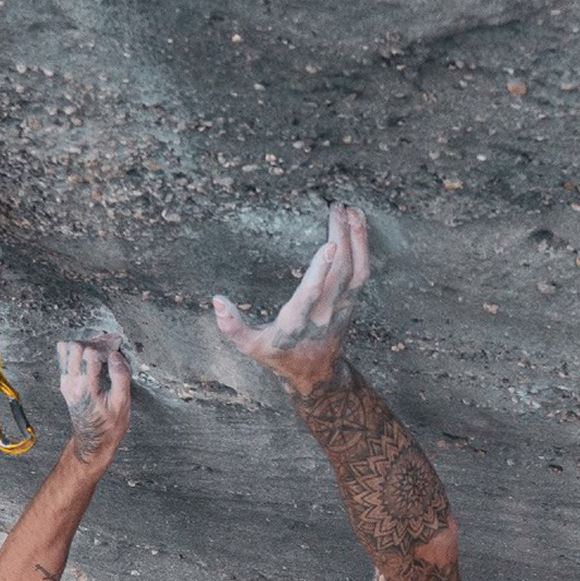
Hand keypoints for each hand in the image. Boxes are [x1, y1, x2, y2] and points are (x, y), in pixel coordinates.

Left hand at [57, 334, 130, 462]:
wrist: (93, 442)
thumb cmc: (109, 427)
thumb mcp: (122, 404)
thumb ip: (120, 377)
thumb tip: (116, 356)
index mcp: (85, 388)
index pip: (89, 353)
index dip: (105, 344)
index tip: (117, 344)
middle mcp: (71, 384)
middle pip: (74, 346)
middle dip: (94, 341)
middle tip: (110, 344)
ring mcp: (65, 383)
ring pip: (66, 349)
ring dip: (85, 344)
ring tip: (101, 349)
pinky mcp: (65, 383)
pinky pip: (65, 358)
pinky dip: (79, 351)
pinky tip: (93, 356)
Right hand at [212, 203, 371, 392]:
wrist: (316, 372)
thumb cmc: (279, 355)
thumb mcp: (251, 347)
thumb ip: (232, 326)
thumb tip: (217, 301)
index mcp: (295, 325)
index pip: (311, 296)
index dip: (321, 271)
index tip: (329, 246)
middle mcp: (323, 315)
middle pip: (340, 275)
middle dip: (341, 239)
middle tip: (335, 208)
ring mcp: (341, 308)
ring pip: (356, 271)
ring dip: (356, 239)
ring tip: (351, 210)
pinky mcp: (350, 301)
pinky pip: (362, 272)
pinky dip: (362, 246)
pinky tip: (358, 223)